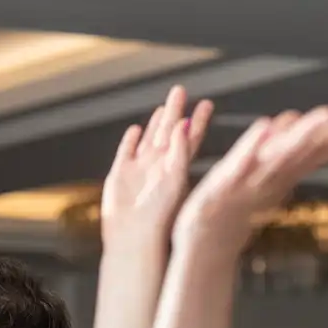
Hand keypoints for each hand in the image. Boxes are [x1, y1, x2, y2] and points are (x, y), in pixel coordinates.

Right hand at [101, 85, 214, 248]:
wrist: (134, 237)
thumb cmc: (160, 215)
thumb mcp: (174, 179)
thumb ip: (180, 152)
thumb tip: (184, 123)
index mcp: (177, 167)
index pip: (191, 138)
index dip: (199, 120)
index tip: (207, 103)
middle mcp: (160, 166)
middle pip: (169, 132)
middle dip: (175, 111)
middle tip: (180, 90)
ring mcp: (140, 169)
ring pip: (150, 140)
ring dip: (155, 123)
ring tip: (162, 107)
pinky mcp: (120, 174)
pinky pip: (127, 151)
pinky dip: (131, 140)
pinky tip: (134, 129)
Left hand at [171, 103, 327, 256]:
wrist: (207, 246)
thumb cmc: (233, 214)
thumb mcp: (262, 182)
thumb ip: (280, 154)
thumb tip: (294, 120)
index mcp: (282, 174)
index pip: (318, 147)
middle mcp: (271, 177)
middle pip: (307, 149)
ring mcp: (248, 183)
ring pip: (280, 155)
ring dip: (302, 135)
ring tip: (324, 115)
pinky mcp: (221, 186)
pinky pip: (239, 164)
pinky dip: (252, 146)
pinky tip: (266, 126)